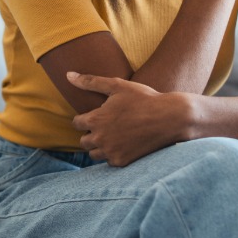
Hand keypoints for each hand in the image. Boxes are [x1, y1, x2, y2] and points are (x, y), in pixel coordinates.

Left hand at [68, 72, 189, 165]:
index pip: (76, 124)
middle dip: (91, 134)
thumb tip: (68, 75)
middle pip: (83, 141)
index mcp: (96, 119)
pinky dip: (113, 154)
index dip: (84, 119)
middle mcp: (100, 138)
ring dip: (100, 146)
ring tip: (114, 136)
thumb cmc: (143, 99)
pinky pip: (109, 161)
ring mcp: (111, 152)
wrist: (169, 118)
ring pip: (94, 154)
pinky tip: (124, 144)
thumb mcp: (117, 85)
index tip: (95, 115)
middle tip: (106, 126)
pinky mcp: (122, 161)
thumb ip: (90, 81)